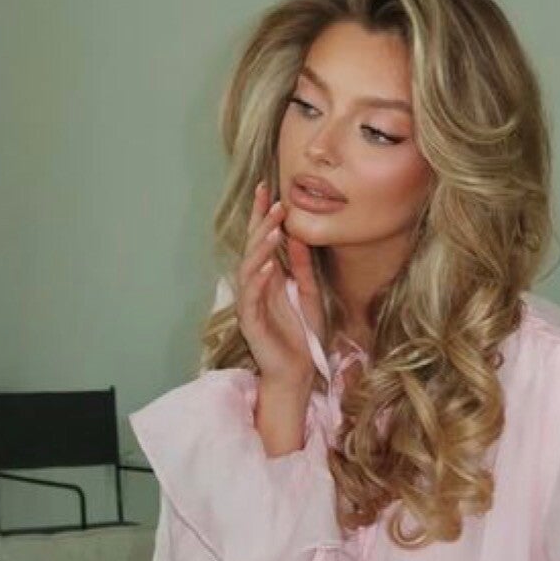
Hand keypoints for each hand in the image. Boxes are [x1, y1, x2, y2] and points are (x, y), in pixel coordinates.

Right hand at [234, 180, 326, 388]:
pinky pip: (252, 297)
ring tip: (275, 230)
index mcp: (268, 277)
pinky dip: (260, 280)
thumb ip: (303, 268)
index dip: (262, 215)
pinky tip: (270, 267)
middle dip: (262, 224)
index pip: (261, 240)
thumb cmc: (302, 335)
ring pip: (249, 268)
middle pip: (254, 248)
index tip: (268, 189)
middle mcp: (255, 286)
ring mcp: (250, 303)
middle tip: (275, 202)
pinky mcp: (251, 322)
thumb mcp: (310, 294)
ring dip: (261, 248)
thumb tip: (299, 237)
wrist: (297, 372)